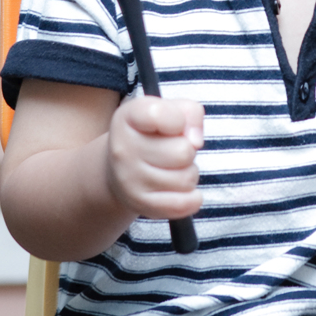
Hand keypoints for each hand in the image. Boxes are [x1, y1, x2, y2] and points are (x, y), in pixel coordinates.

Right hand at [106, 96, 204, 222]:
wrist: (120, 168)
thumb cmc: (153, 134)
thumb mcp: (169, 110)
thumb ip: (190, 112)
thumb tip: (196, 142)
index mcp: (128, 117)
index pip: (160, 115)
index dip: (179, 119)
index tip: (174, 124)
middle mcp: (122, 149)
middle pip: (183, 151)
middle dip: (188, 151)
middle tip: (174, 150)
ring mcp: (129, 180)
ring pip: (187, 178)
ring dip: (189, 173)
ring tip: (173, 168)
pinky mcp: (140, 204)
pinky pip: (183, 204)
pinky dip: (192, 198)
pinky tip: (182, 189)